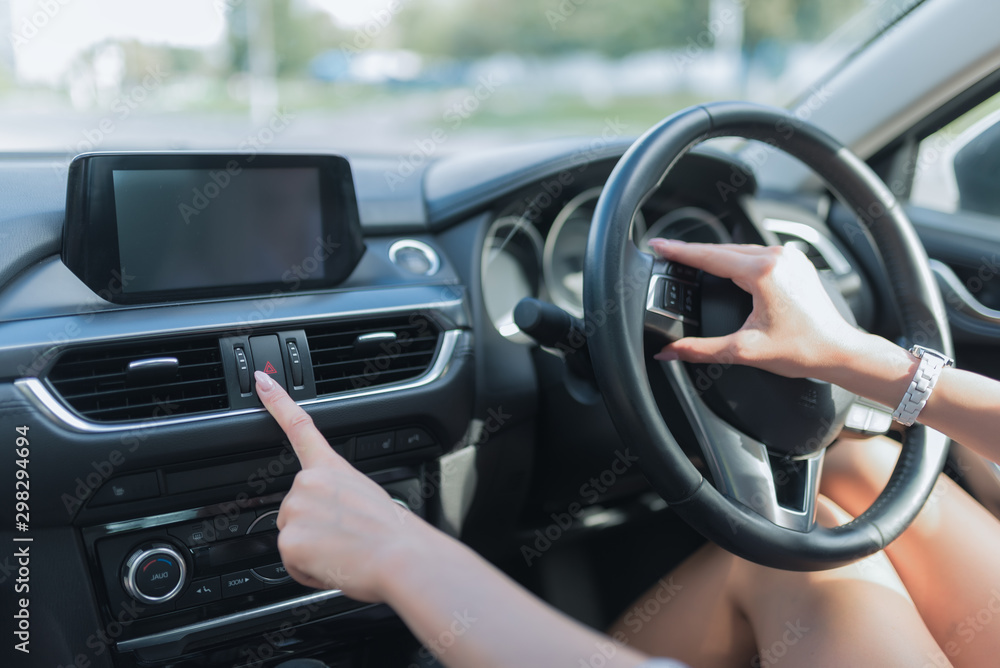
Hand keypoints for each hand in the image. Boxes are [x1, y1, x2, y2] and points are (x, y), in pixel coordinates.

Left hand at [255, 370, 434, 601]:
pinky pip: (292, 563)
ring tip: (344, 551)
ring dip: (312, 551)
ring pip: (292, 538)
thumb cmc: (394, 535)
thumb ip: (336, 497)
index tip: (262, 381)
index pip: (299, 427)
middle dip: (312, 529)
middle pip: (293, 510)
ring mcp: (296, 510)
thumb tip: (328, 520)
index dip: (277, 402)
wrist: (403, 558)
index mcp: (330, 468)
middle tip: (346, 538)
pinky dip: (309, 570)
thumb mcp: (366, 498)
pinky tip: (334, 564)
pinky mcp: (289, 541)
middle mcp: (308, 483)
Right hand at [648, 239, 863, 378]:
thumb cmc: (803, 349)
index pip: (710, 256)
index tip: (659, 246)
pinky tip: (725, 265)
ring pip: (740, 249)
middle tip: (667, 251)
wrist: (839, 351)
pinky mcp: (795, 263)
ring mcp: (789, 257)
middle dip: (693, 252)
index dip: (679, 252)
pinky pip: (757, 253)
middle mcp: (777, 258)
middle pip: (722, 249)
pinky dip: (736, 258)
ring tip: (691, 259)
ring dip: (715, 255)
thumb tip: (670, 352)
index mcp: (763, 273)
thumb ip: (700, 350)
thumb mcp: (744, 351)